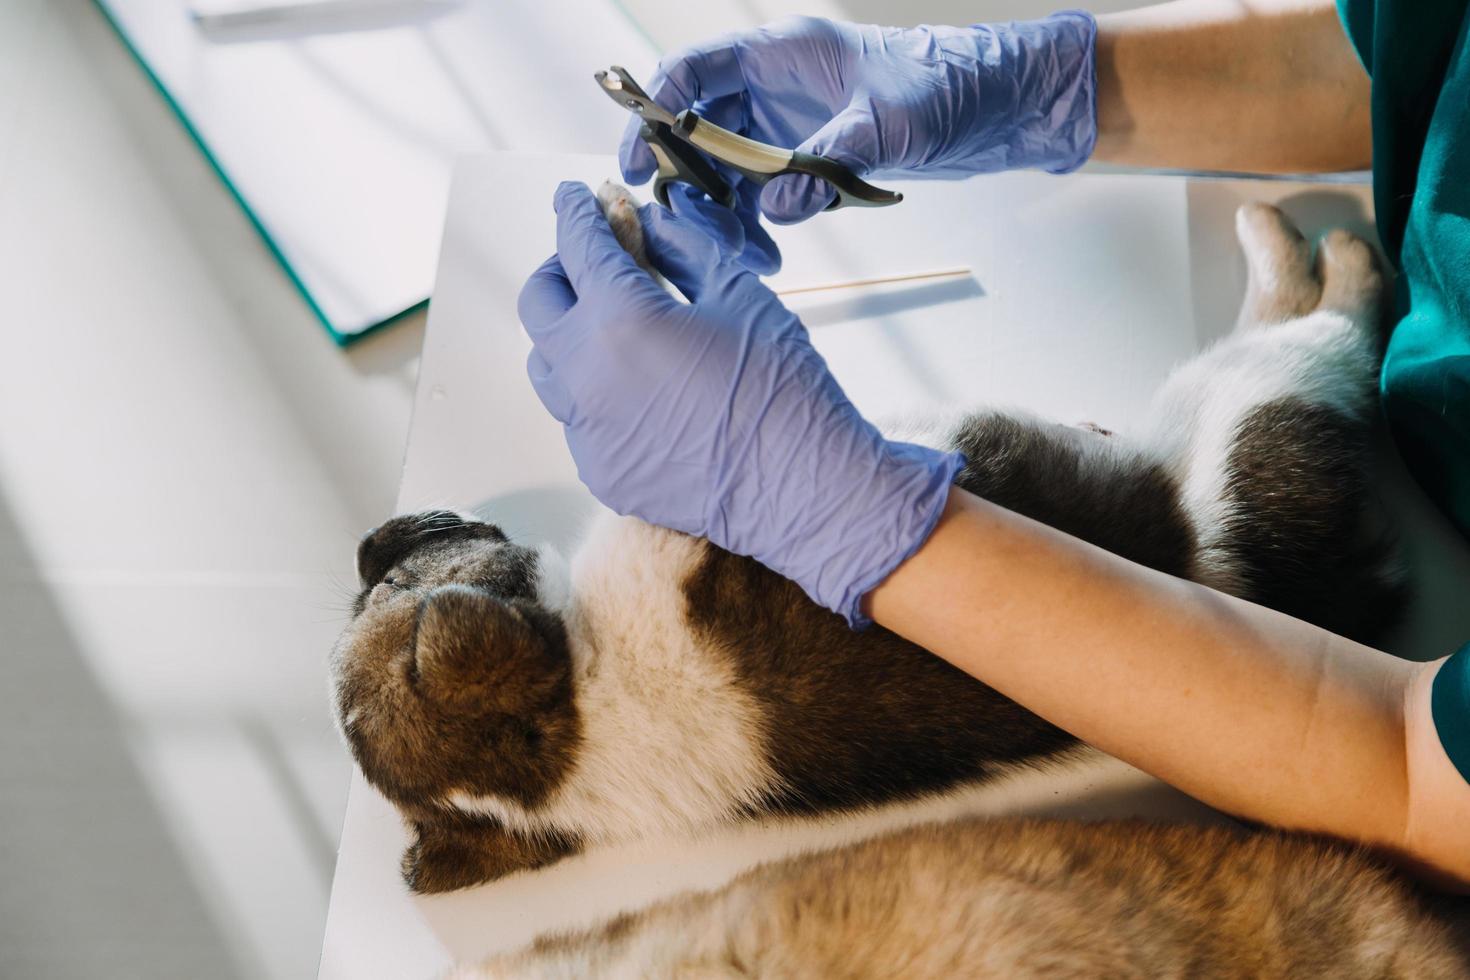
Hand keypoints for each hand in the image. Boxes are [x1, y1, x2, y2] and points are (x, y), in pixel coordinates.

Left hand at [518, 182, 962, 625]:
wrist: (802, 487)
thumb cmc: (782, 384)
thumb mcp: (738, 293)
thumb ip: (681, 248)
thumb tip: (646, 222)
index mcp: (620, 318)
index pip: (577, 245)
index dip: (575, 212)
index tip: (573, 196)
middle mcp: (586, 374)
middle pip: (539, 303)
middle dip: (561, 269)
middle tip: (596, 262)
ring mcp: (587, 430)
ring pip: (546, 365)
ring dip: (568, 333)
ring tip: (612, 327)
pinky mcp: (600, 470)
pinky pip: (576, 417)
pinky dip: (594, 391)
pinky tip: (638, 390)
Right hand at [620, 13, 1097, 226]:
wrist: (995, 107)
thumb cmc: (947, 88)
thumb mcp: (888, 123)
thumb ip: (827, 160)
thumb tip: (778, 205)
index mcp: (780, 53)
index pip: (692, 72)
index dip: (654, 113)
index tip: (638, 163)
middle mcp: (773, 87)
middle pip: (697, 130)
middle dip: (689, 183)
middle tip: (692, 229)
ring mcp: (787, 123)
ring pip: (726, 170)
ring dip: (725, 216)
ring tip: (745, 258)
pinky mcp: (806, 158)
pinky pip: (760, 193)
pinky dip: (756, 226)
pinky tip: (768, 256)